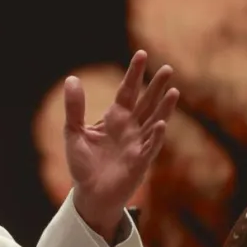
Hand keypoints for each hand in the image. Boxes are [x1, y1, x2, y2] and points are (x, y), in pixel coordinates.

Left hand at [64, 50, 178, 240]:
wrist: (89, 193)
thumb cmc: (83, 164)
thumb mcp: (72, 132)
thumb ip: (74, 107)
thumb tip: (72, 79)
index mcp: (114, 119)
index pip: (127, 91)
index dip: (134, 74)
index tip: (141, 54)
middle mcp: (130, 128)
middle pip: (146, 103)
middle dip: (156, 87)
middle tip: (168, 68)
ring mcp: (137, 144)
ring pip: (154, 121)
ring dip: (163, 108)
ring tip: (174, 91)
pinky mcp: (139, 162)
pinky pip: (149, 147)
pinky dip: (155, 136)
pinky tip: (160, 123)